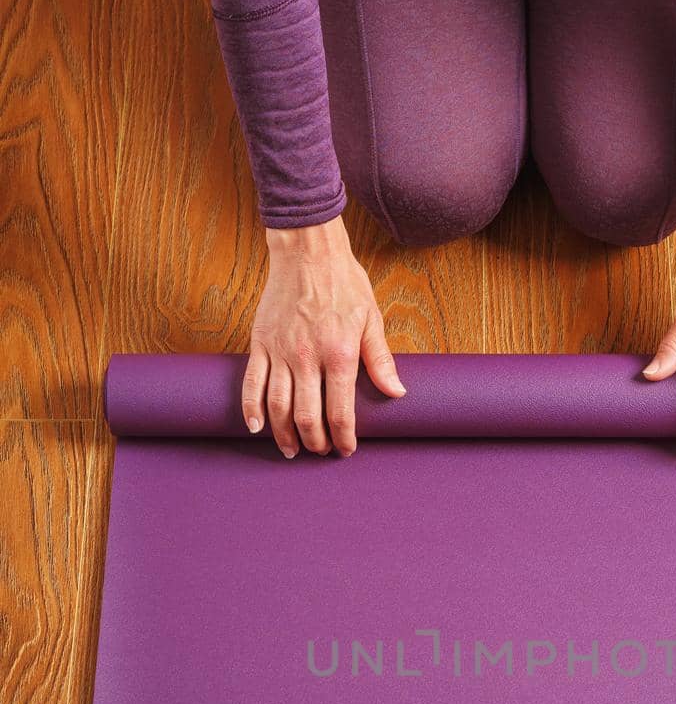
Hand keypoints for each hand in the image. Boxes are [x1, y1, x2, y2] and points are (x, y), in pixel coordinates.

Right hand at [242, 215, 405, 457]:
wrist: (307, 251)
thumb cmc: (344, 283)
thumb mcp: (371, 319)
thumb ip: (381, 360)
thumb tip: (397, 393)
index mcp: (339, 353)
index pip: (340, 411)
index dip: (343, 438)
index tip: (346, 450)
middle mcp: (307, 357)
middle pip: (307, 416)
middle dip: (315, 441)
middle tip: (320, 452)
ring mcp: (280, 351)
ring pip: (277, 406)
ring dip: (284, 434)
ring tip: (292, 450)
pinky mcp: (260, 343)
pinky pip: (251, 383)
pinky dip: (251, 409)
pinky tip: (256, 428)